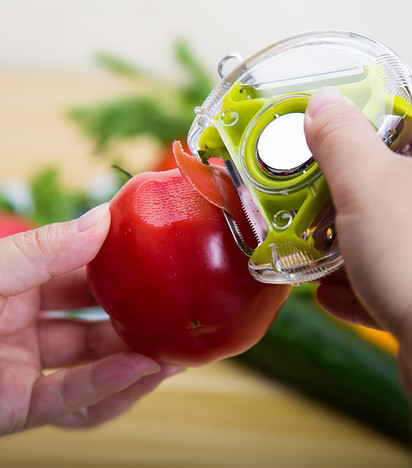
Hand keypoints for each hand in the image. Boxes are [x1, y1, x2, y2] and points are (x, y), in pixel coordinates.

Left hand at [0, 203, 179, 435]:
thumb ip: (42, 250)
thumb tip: (103, 219)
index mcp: (17, 285)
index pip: (83, 274)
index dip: (122, 268)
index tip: (160, 260)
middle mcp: (23, 326)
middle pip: (94, 325)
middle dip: (138, 322)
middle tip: (179, 316)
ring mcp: (18, 368)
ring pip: (89, 369)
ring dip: (133, 363)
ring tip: (174, 354)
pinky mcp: (9, 409)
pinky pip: (64, 401)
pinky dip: (103, 388)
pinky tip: (138, 371)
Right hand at [304, 89, 411, 465]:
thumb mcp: (366, 183)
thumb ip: (340, 138)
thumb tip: (323, 106)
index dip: (386, 119)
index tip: (348, 136)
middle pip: (409, 178)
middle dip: (358, 193)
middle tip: (323, 197)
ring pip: (403, 232)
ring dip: (356, 244)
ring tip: (319, 251)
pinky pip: (407, 276)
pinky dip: (369, 282)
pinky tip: (335, 292)